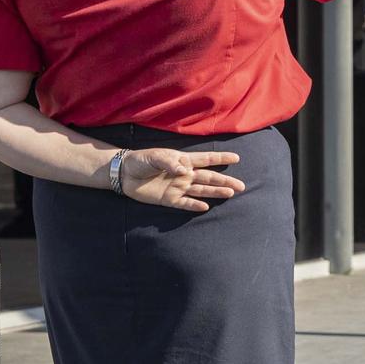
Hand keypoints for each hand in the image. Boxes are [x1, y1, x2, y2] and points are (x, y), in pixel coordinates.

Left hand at [123, 148, 243, 212]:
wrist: (124, 173)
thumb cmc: (141, 160)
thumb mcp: (155, 156)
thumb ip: (170, 162)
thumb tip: (185, 170)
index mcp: (183, 161)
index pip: (206, 159)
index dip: (221, 158)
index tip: (236, 158)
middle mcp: (184, 175)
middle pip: (209, 177)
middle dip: (225, 180)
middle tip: (241, 185)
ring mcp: (178, 187)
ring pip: (201, 190)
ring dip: (215, 191)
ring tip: (230, 193)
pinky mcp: (169, 199)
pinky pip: (184, 203)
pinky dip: (194, 205)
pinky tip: (206, 207)